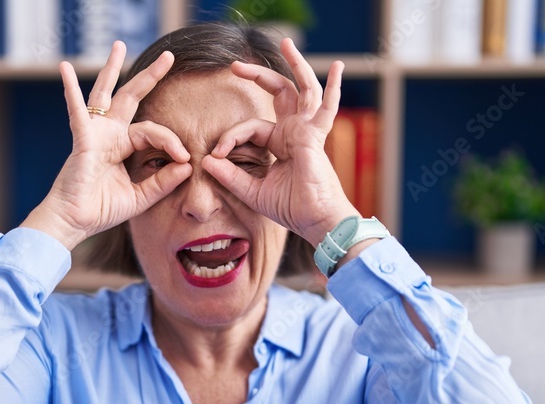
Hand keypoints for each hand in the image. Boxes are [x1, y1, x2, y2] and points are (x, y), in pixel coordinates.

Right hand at [23, 41, 191, 249]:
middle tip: (169, 56)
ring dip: (112, 68)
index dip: (170, 140)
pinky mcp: (82, 138)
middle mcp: (110, 135)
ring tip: (119, 45)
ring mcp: (95, 133)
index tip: (184, 157)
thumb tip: (186, 165)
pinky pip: (77, 110)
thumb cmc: (102, 210)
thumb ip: (162, 182)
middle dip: (150, 77)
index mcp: (124, 147)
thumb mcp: (141, 197)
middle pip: (132, 98)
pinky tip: (64, 68)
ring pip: (107, 94)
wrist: (76, 221)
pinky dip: (70, 89)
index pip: (153, 131)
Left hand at [201, 39, 357, 247]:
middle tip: (234, 66)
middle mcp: (294, 132)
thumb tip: (206, 161)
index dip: (230, 137)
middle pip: (278, 93)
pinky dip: (334, 87)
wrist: (314, 221)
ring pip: (301, 89)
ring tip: (286, 42)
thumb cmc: (290, 208)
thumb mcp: (252, 190)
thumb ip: (230, 175)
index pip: (251, 127)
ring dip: (294, 65)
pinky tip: (338, 67)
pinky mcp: (315, 136)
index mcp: (281, 143)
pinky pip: (327, 107)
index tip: (216, 154)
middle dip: (257, 76)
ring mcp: (307, 131)